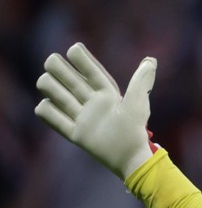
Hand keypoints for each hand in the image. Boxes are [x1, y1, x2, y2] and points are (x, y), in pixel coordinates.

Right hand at [35, 43, 157, 178]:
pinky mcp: (74, 133)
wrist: (130, 158)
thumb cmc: (135, 130)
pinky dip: (46, 109)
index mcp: (106, 93)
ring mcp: (81, 116)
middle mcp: (90, 102)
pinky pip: (50, 116)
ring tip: (54, 88)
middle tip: (56, 66)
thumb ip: (142, 81)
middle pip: (65, 76)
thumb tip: (151, 60)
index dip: (80, 58)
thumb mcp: (138, 104)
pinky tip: (47, 106)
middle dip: (57, 67)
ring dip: (49, 86)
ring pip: (53, 91)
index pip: (89, 70)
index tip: (74, 49)